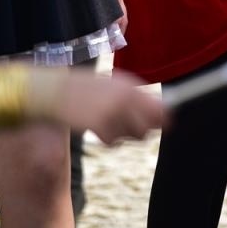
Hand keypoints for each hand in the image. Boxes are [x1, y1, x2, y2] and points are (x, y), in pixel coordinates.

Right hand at [36, 68, 165, 143]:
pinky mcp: (99, 124)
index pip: (160, 108)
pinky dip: (108, 139)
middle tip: (129, 126)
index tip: (168, 125)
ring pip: (131, 136)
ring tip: (110, 122)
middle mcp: (125, 99)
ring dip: (124, 134)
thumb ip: (136, 98)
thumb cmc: (89, 88)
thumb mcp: (115, 85)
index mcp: (131, 87)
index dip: (166, 119)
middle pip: (148, 127)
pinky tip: (98, 127)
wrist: (58, 91)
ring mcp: (112, 112)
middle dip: (143, 130)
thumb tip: (162, 114)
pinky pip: (113, 142)